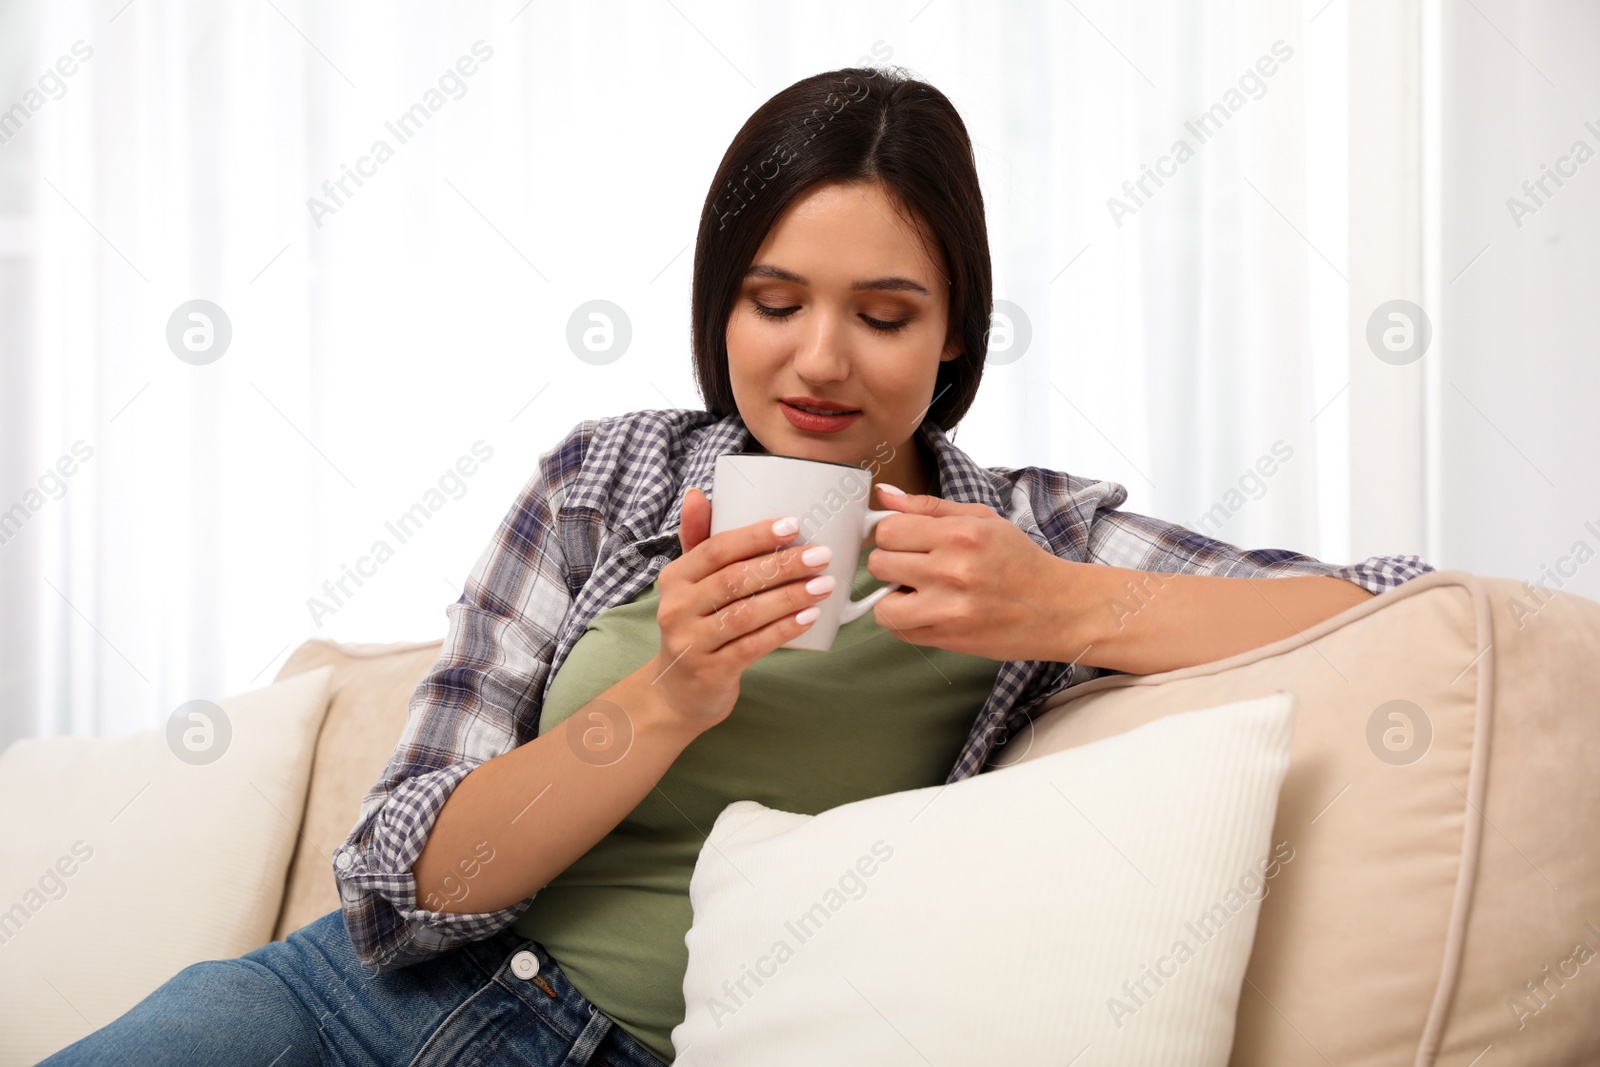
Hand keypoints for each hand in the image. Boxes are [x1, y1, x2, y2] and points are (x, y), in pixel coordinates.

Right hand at [644, 487, 835, 732]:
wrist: (677, 693)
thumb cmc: (696, 626)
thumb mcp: (690, 584)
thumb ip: (698, 541)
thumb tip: (698, 494)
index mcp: (675, 578)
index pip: (716, 548)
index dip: (756, 535)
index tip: (794, 524)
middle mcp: (677, 608)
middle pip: (735, 579)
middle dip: (782, 565)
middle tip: (821, 555)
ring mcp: (691, 642)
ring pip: (746, 613)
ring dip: (789, 597)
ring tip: (823, 584)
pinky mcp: (710, 671)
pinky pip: (752, 646)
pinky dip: (783, 630)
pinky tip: (809, 618)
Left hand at [867, 483, 1070, 661]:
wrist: (1057, 609)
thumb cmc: (1020, 561)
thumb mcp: (982, 519)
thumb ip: (928, 507)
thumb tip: (883, 495)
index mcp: (960, 534)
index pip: (888, 529)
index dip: (890, 534)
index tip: (902, 540)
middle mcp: (951, 571)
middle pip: (878, 563)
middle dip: (891, 563)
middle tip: (914, 565)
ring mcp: (947, 609)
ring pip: (882, 604)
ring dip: (893, 597)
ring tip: (918, 591)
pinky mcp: (947, 638)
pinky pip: (899, 631)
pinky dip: (907, 621)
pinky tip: (929, 609)